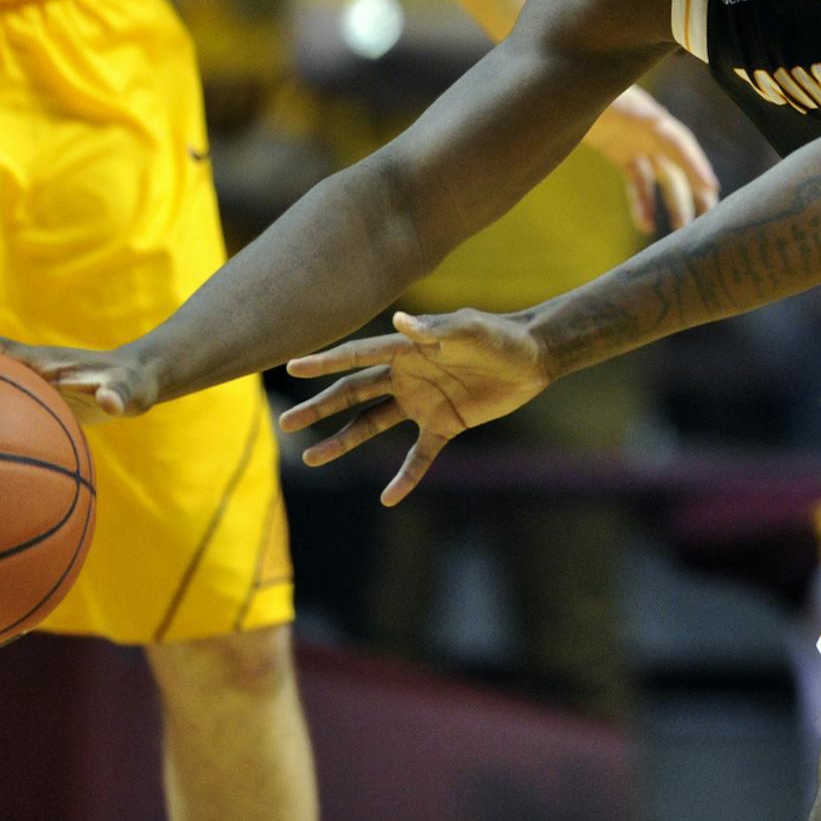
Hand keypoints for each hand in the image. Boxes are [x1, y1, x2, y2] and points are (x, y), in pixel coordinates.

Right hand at [0, 325, 161, 421]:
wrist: (140, 383)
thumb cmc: (135, 386)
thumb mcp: (132, 392)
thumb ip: (121, 395)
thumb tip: (111, 402)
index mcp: (49, 364)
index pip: (6, 351)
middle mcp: (37, 370)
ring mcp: (36, 384)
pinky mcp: (40, 401)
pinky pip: (3, 402)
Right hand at [280, 309, 553, 504]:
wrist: (534, 357)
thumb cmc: (500, 335)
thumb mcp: (469, 329)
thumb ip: (435, 329)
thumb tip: (400, 322)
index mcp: (406, 350)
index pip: (357, 357)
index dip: (325, 363)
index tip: (291, 367)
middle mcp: (406, 376)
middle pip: (353, 394)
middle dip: (320, 407)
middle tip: (286, 424)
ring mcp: (422, 402)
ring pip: (372, 426)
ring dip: (344, 441)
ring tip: (313, 459)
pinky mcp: (444, 425)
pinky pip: (418, 456)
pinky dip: (405, 477)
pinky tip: (388, 498)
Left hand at [581, 86, 720, 231]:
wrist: (563, 83)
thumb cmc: (581, 85)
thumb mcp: (601, 96)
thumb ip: (625, 107)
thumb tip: (656, 120)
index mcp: (647, 114)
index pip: (679, 142)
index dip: (696, 164)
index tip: (711, 189)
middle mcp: (649, 129)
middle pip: (680, 163)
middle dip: (696, 189)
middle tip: (710, 217)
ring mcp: (636, 141)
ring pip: (663, 177)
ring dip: (673, 202)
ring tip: (680, 231)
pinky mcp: (620, 151)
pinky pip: (638, 181)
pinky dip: (643, 202)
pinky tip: (645, 226)